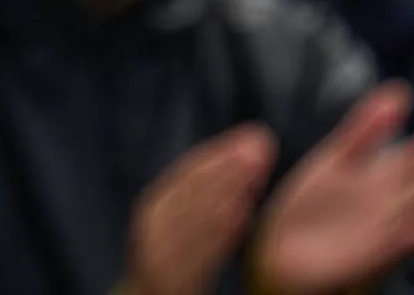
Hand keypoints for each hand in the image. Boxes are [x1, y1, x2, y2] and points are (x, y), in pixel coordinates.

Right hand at [125, 124, 271, 294]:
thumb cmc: (171, 262)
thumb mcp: (177, 224)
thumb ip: (196, 198)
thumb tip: (236, 161)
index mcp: (152, 206)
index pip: (188, 171)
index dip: (222, 151)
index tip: (251, 135)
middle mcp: (153, 225)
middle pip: (195, 189)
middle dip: (231, 164)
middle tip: (261, 145)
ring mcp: (160, 252)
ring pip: (200, 216)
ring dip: (230, 189)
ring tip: (257, 170)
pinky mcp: (172, 279)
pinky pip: (202, 251)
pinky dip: (222, 231)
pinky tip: (243, 213)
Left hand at [249, 85, 413, 293]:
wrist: (283, 252)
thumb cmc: (317, 206)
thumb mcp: (339, 157)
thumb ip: (366, 128)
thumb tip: (401, 90)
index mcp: (384, 178)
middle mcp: (391, 204)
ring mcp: (383, 231)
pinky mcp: (366, 258)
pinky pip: (391, 248)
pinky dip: (406, 238)